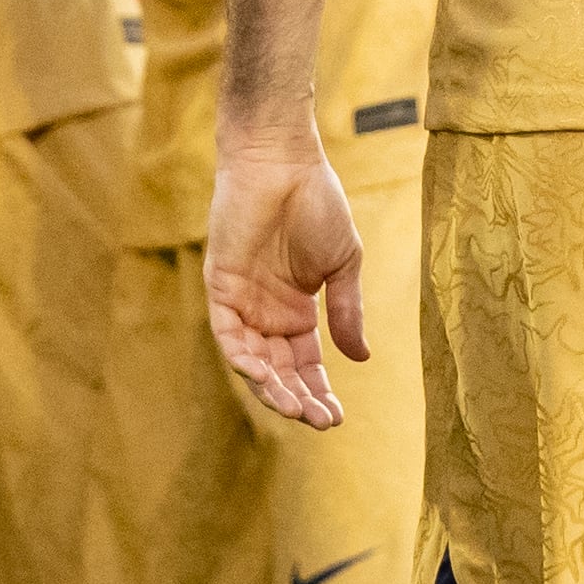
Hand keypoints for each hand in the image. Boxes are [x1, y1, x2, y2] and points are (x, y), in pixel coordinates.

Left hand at [205, 129, 366, 429]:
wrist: (284, 162)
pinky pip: (228, 335)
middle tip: (322, 421)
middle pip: (279, 371)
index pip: (305, 365)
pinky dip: (243, 359)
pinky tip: (265, 376)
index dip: (320, 392)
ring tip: (297, 408)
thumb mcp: (342, 264)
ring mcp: (242, 302)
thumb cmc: (317, 202)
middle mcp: (266, 313)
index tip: (338, 417)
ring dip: (272, 388)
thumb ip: (347, 310)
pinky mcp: (221, 287)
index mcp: (296, 311)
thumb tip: (362, 358)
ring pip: (252, 362)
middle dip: (299, 399)